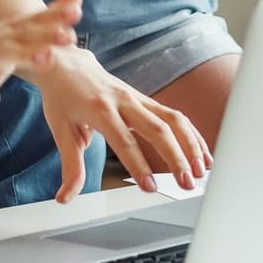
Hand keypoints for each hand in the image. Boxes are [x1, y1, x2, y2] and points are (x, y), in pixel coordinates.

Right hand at [0, 0, 81, 109]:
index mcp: (9, 34)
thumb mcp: (4, 40)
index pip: (36, 19)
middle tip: (71, 33)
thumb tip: (64, 26)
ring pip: (7, 57)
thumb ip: (31, 34)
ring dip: (27, 56)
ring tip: (47, 59)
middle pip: (28, 36)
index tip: (78, 3)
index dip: (57, 12)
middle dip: (50, 33)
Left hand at [31, 36, 211, 202]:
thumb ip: (70, 166)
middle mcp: (123, 101)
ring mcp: (138, 98)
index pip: (124, 141)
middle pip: (157, 128)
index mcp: (100, 109)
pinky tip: (202, 154)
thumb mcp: (59, 131)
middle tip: (187, 183)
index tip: (149, 187)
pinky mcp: (146, 100)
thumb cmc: (62, 97)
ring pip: (173, 118)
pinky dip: (191, 134)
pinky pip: (175, 115)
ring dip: (190, 145)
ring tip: (202, 170)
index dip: (138, 166)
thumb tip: (65, 198)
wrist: (66, 64)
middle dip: (176, 157)